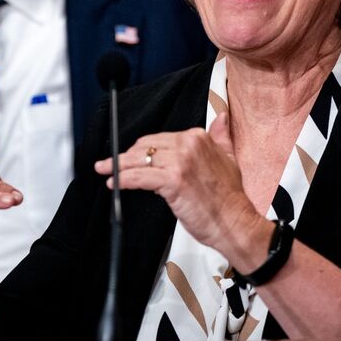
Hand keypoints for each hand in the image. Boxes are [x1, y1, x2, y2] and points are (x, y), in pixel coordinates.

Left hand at [93, 113, 262, 254]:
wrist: (235, 222)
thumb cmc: (229, 198)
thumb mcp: (229, 158)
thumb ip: (221, 135)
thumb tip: (221, 118)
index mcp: (199, 137)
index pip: (159, 138)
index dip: (142, 149)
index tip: (132, 157)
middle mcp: (189, 145)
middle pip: (146, 147)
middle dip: (127, 157)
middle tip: (112, 164)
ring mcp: (180, 162)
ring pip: (139, 161)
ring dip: (118, 166)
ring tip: (106, 170)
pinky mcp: (173, 181)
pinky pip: (140, 177)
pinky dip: (123, 180)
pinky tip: (114, 184)